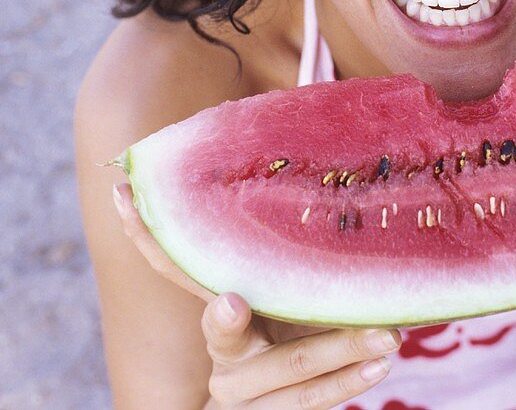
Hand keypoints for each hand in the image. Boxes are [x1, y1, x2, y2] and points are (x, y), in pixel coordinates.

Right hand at [113, 182, 401, 407]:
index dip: (145, 231)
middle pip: (228, 334)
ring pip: (290, 369)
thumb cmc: (280, 322)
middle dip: (230, 322)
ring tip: (386, 336)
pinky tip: (380, 366)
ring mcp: (248, 391)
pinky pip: (314, 403)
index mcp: (217, 301)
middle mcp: (223, 353)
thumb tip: (293, 132)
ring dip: (338, 350)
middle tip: (235, 303)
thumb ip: (273, 233)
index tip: (129, 202)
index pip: (173, 264)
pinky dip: (349, 381)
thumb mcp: (274, 279)